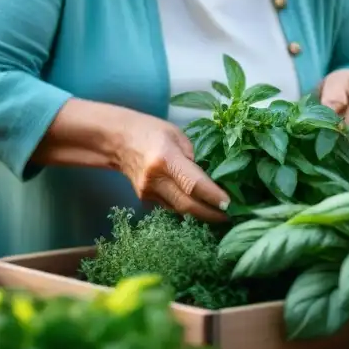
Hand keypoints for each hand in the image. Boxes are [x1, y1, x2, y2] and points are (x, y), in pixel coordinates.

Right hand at [114, 112, 229, 222]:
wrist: (118, 141)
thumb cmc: (151, 131)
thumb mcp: (177, 135)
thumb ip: (193, 157)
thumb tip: (208, 179)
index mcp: (166, 158)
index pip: (193, 183)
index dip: (213, 197)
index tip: (230, 205)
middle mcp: (155, 179)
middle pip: (187, 204)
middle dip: (210, 214)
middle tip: (230, 216)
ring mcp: (148, 192)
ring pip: (179, 209)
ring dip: (200, 213)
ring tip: (219, 213)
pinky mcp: (145, 199)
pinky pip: (171, 206)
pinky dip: (186, 207)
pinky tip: (198, 205)